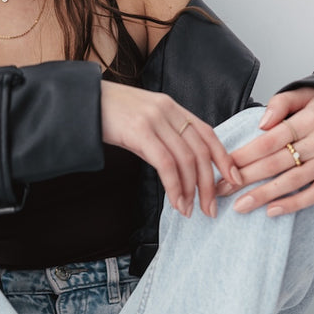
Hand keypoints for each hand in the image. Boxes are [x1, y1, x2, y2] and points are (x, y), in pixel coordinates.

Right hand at [101, 81, 239, 217]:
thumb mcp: (141, 120)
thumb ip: (162, 135)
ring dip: (192, 190)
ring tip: (191, 210)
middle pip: (200, 151)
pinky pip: (166, 164)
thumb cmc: (108, 115)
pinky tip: (176, 202)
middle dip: (209, 183)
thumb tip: (178, 164)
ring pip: (186, 160)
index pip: (208, 134)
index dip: (224, 158)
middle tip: (211, 208)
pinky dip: (175, 187)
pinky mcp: (140, 131)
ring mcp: (154, 120)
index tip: (234, 180)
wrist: (79, 102)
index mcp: (172, 107)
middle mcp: (168, 110)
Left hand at [217, 87, 313, 215]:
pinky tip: (272, 211)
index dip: (245, 155)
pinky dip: (294, 204)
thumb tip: (261, 123)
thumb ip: (281, 103)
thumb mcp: (306, 93)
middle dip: (245, 178)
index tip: (223, 167)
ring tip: (240, 206)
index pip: (270, 140)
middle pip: (277, 162)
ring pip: (293, 181)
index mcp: (311, 118)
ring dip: (264, 195)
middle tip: (221, 190)